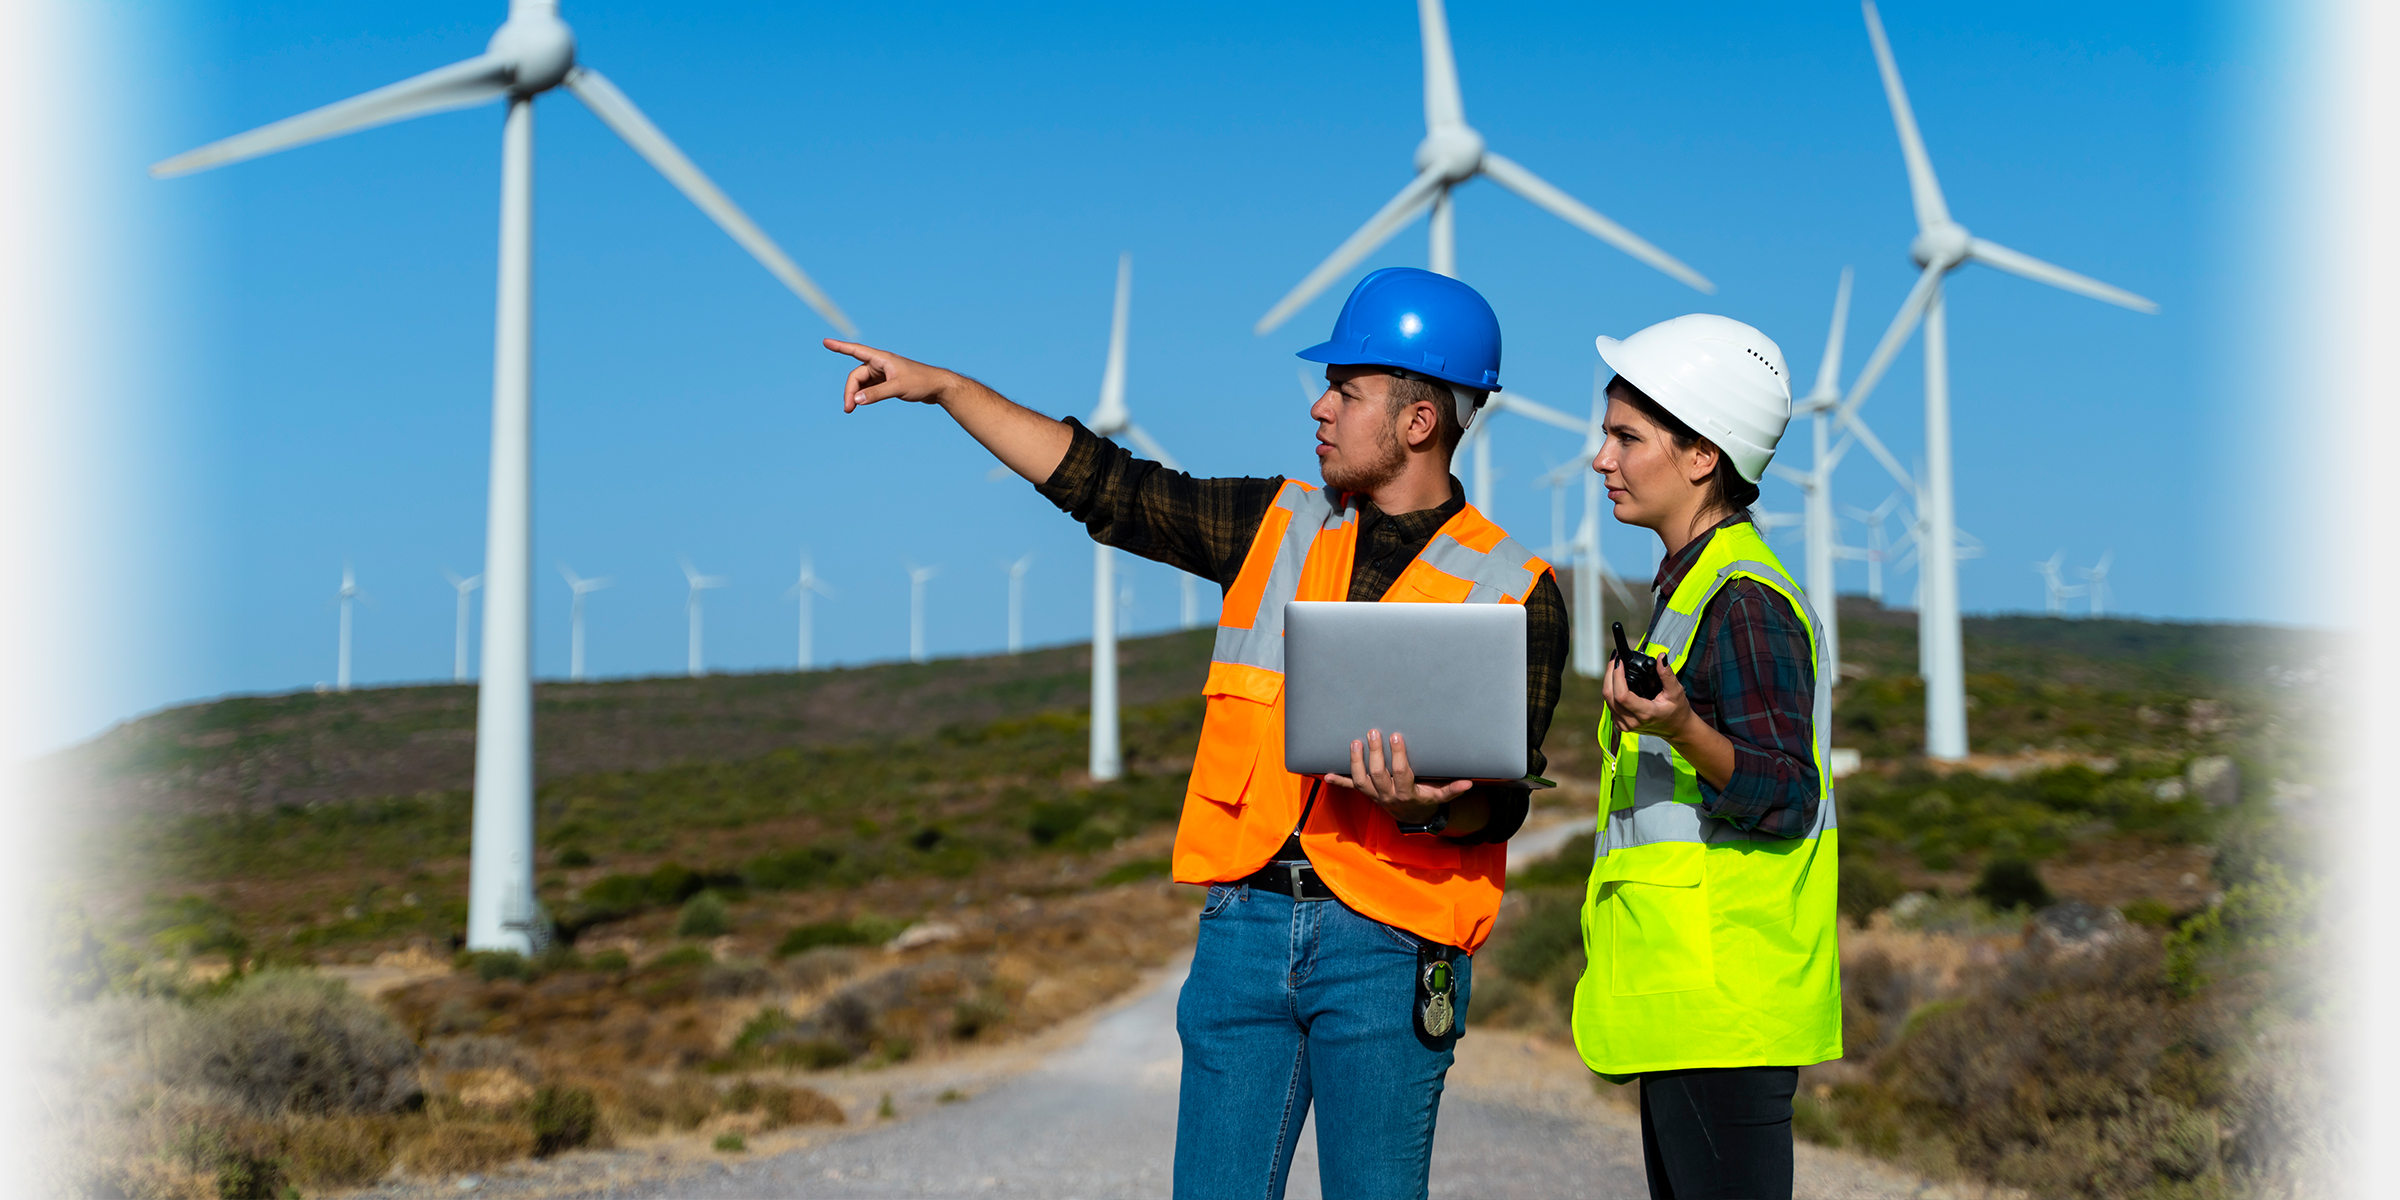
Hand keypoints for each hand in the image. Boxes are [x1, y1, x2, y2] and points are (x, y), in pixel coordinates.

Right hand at [825, 339, 954, 410]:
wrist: (938, 387)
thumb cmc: (921, 383)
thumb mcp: (898, 388)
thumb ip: (877, 394)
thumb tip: (856, 400)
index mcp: (882, 359)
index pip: (856, 350)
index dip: (839, 347)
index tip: (825, 342)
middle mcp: (881, 364)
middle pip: (856, 375)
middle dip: (849, 391)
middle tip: (848, 409)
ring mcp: (884, 373)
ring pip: (862, 383)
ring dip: (856, 395)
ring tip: (851, 409)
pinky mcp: (888, 382)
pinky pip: (869, 387)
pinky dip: (864, 395)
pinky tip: (861, 403)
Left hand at [1323, 729, 1472, 826]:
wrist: (1410, 817)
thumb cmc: (1425, 800)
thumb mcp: (1439, 796)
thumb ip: (1451, 789)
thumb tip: (1469, 783)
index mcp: (1406, 793)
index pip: (1401, 773)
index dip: (1398, 756)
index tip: (1395, 736)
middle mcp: (1387, 796)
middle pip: (1378, 775)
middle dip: (1375, 755)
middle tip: (1373, 732)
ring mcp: (1374, 795)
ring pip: (1361, 781)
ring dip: (1355, 763)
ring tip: (1354, 742)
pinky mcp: (1365, 794)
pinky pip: (1350, 788)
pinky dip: (1338, 781)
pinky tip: (1325, 772)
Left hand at [1603, 654, 1696, 741]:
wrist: (1676, 729)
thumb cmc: (1677, 711)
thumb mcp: (1676, 692)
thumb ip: (1667, 674)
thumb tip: (1661, 657)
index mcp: (1645, 714)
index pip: (1622, 695)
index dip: (1617, 676)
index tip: (1620, 662)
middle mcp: (1631, 722)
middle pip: (1610, 695)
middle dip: (1610, 674)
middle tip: (1616, 659)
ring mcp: (1624, 725)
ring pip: (1607, 699)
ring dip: (1608, 680)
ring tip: (1615, 666)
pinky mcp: (1620, 725)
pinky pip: (1609, 705)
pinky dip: (1611, 690)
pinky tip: (1616, 680)